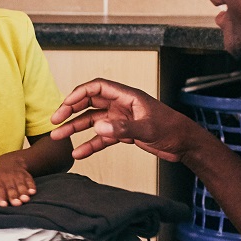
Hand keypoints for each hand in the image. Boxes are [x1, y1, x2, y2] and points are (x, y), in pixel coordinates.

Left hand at [0, 151, 35, 205]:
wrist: (9, 161)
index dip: (0, 197)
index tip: (3, 205)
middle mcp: (6, 178)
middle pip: (10, 188)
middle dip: (14, 196)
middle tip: (16, 204)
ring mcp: (17, 176)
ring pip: (20, 185)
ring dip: (23, 192)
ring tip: (25, 199)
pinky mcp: (25, 175)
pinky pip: (29, 180)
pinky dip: (31, 186)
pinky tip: (32, 192)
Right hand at [50, 78, 192, 162]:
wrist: (185, 144)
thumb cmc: (172, 130)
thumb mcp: (148, 128)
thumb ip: (122, 128)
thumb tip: (98, 127)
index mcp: (127, 96)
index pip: (97, 88)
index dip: (78, 94)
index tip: (64, 106)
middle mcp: (121, 105)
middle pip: (89, 103)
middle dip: (70, 111)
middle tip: (54, 121)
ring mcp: (121, 119)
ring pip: (92, 121)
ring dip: (75, 128)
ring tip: (58, 138)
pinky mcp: (124, 133)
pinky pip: (102, 138)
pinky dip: (90, 144)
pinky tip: (79, 153)